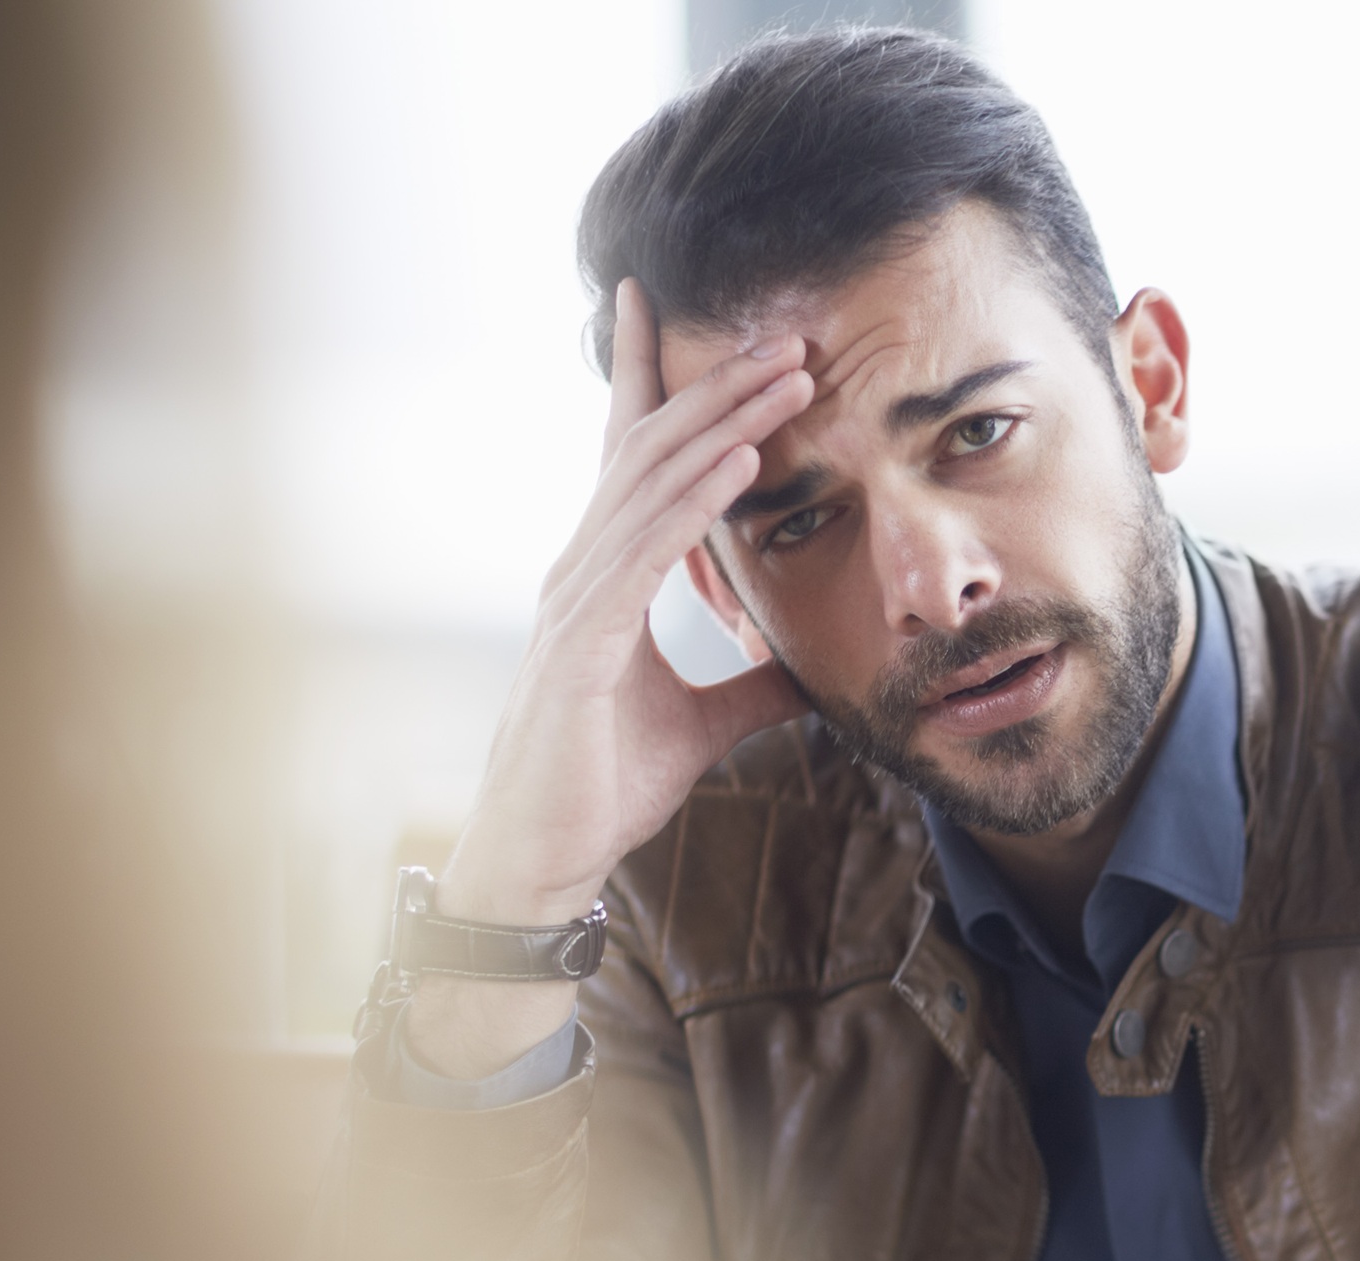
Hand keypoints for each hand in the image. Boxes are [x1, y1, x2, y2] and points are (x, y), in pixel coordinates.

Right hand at [405, 281, 811, 1077]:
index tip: (667, 309)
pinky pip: (648, 550)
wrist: (549, 853)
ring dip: (724, 423)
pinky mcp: (585, 638)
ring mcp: (577, 597)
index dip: (650, 380)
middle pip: (652, 449)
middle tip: (784, 335)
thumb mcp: (705, 724)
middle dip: (717, 386)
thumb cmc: (604, 782)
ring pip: (653, 483)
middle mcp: (583, 566)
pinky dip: (696, 500)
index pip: (630, 458)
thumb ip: (752, 687)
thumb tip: (809, 672)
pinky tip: (741, 462)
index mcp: (605, 573)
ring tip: (785, 375)